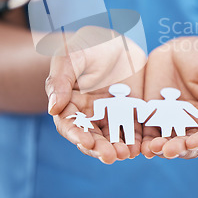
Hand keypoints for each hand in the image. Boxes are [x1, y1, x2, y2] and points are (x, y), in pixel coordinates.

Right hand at [45, 26, 145, 163]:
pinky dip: (139, 141)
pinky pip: (136, 130)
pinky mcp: (133, 114)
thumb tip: (53, 108)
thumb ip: (61, 80)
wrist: (115, 41)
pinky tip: (145, 146)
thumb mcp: (70, 56)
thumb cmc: (85, 46)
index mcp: (70, 105)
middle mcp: (90, 116)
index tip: (86, 142)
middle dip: (100, 149)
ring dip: (119, 149)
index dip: (77, 135)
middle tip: (110, 156)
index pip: (70, 125)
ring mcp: (112, 116)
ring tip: (127, 154)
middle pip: (93, 138)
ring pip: (114, 139)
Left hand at [141, 37, 197, 158]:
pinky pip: (148, 132)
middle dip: (179, 149)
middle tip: (170, 150)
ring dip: (161, 148)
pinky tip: (141, 146)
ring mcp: (172, 122)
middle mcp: (193, 126)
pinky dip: (144, 142)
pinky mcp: (153, 116)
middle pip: (187, 145)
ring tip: (154, 148)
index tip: (194, 143)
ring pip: (167, 142)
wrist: (182, 49)